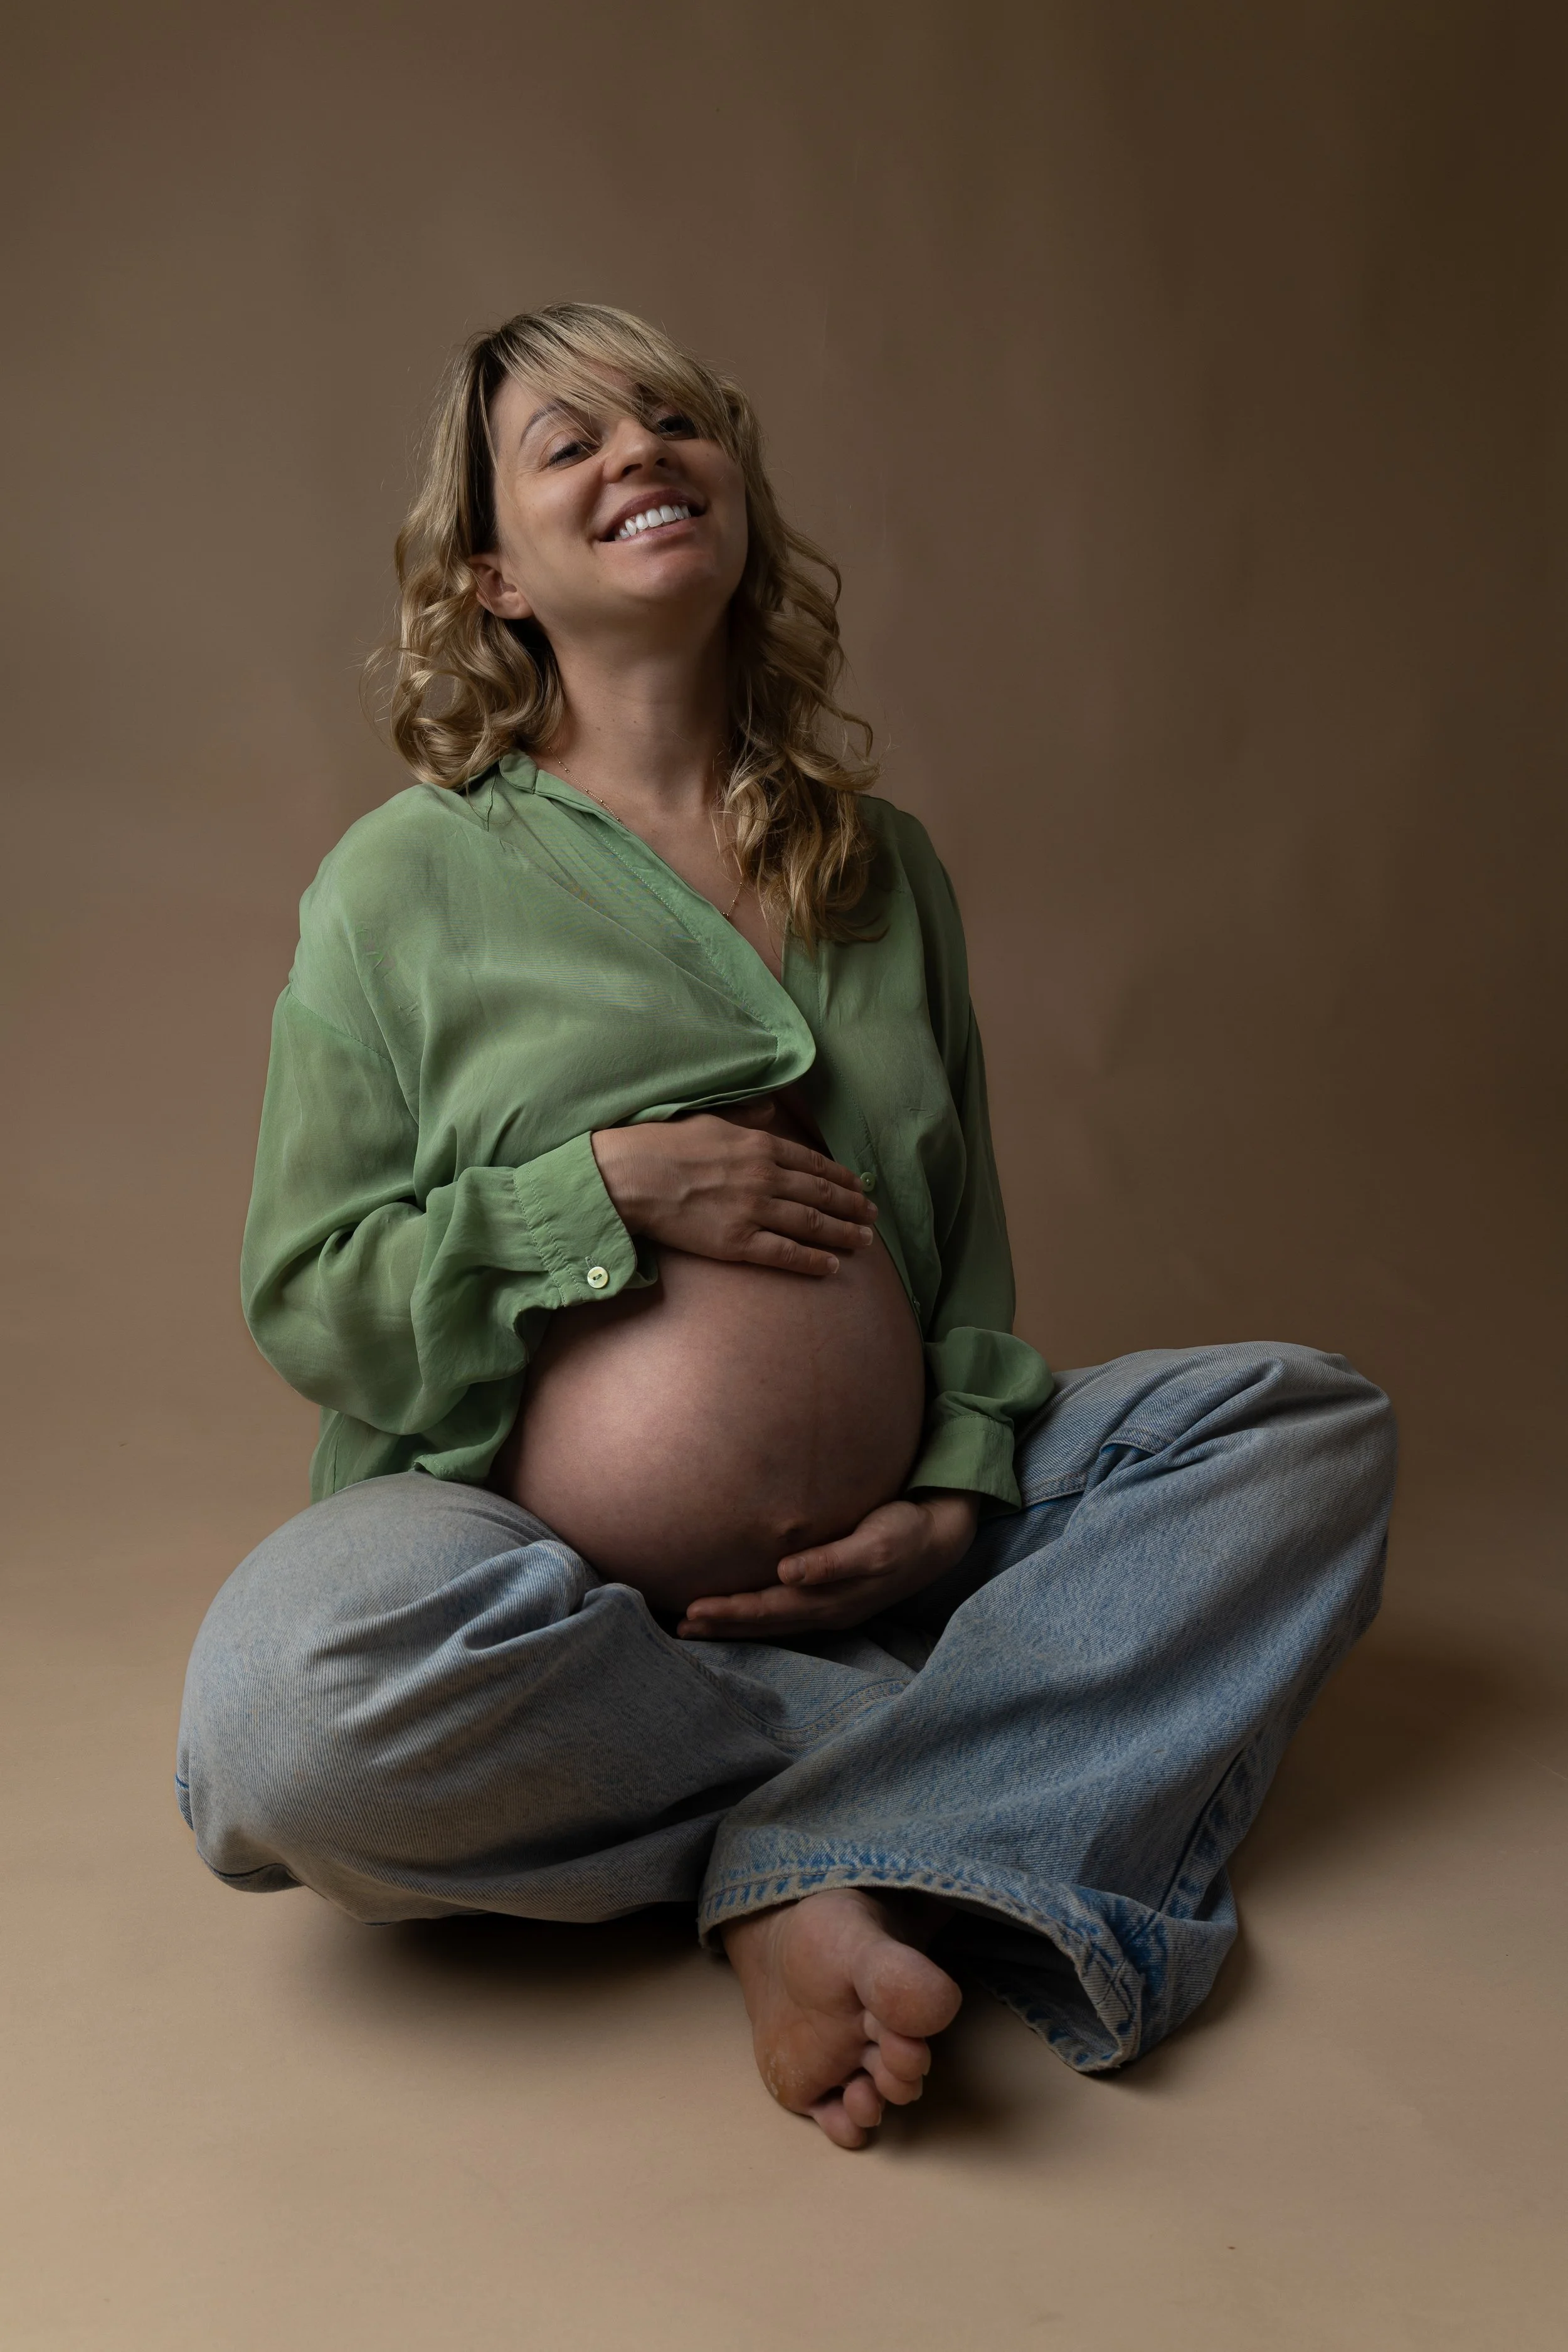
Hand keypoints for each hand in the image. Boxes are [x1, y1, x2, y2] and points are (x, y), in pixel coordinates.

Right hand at [591, 1102, 876, 1277]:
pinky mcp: (737, 1242)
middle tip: (873, 1216)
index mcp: (760, 1145)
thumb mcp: (711, 1118)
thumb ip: (746, 1116)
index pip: (813, 1164)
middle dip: (852, 1206)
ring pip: (812, 1224)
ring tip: (865, 1242)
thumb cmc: (664, 1145)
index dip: (841, 1178)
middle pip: (821, 1194)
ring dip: (844, 1233)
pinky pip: (785, 1254)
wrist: (632, 1175)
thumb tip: (769, 1109)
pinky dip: (812, 1260)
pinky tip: (832, 1266)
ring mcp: (753, 1210)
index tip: (859, 1187)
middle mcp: (765, 1177)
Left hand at [676, 1492, 980, 1639]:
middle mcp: (826, 1610)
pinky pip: (785, 1612)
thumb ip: (832, 1561)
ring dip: (733, 1624)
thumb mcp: (874, 1545)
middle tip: (679, 1624)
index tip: (693, 1610)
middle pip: (764, 1620)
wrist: (938, 1538)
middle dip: (722, 1623)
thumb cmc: (904, 1533)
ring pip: (772, 1621)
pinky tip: (736, 1612)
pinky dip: (756, 1615)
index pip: (769, 1609)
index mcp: (831, 1601)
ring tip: (693, 1624)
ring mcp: (830, 1607)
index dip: (731, 1612)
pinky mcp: (833, 1597)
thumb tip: (787, 1573)